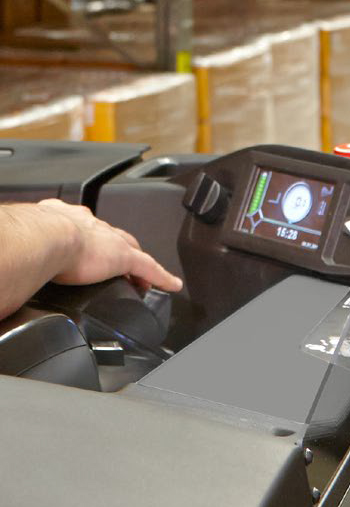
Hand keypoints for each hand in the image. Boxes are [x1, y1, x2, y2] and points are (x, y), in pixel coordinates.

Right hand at [35, 199, 181, 293]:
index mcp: (74, 221)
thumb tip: (20, 262)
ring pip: (134, 253)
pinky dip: (161, 277)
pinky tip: (171, 285)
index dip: (98, 240)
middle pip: (117, 240)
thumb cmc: (35, 237)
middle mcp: (97, 227)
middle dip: (123, 250)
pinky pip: (150, 269)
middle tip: (126, 267)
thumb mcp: (35, 238)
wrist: (48, 236)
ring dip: (140, 265)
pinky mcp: (125, 258)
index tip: (97, 249)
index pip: (92, 231)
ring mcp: (113, 243)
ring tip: (144, 280)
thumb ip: (34, 247)